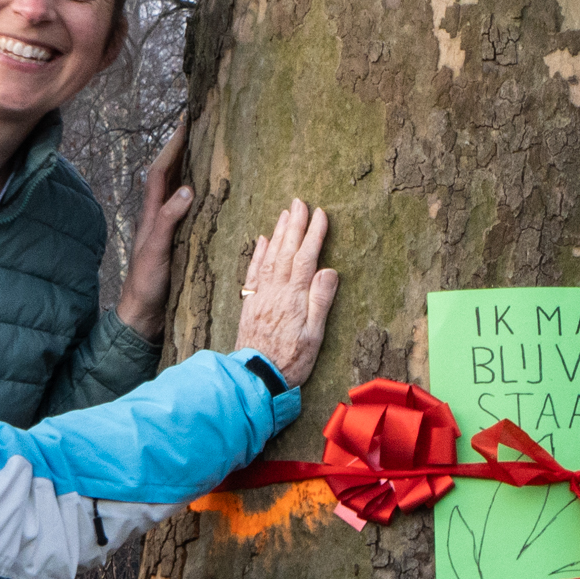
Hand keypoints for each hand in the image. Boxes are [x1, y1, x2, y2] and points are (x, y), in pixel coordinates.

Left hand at [115, 120, 194, 340]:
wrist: (144, 316)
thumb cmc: (147, 284)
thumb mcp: (157, 251)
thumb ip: (169, 220)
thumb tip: (187, 189)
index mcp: (153, 214)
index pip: (163, 171)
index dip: (173, 145)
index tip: (187, 121)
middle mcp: (162, 216)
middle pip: (173, 175)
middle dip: (185, 150)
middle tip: (203, 127)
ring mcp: (171, 229)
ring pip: (183, 191)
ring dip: (194, 170)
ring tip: (212, 151)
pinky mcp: (182, 243)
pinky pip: (194, 211)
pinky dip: (203, 196)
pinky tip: (216, 195)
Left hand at [233, 199, 338, 386]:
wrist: (256, 376)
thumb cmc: (291, 359)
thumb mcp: (314, 335)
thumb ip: (320, 301)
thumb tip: (329, 270)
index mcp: (295, 296)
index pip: (306, 257)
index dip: (314, 234)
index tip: (321, 214)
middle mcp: (276, 290)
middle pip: (286, 251)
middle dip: (295, 225)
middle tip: (300, 202)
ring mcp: (261, 295)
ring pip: (270, 256)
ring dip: (278, 233)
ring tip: (285, 214)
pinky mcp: (250, 303)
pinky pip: (254, 271)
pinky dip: (259, 253)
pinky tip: (263, 240)